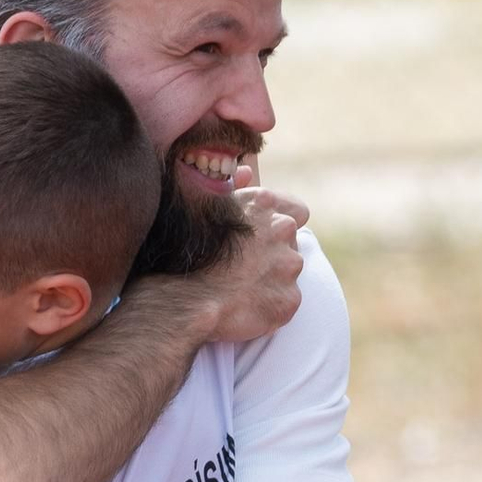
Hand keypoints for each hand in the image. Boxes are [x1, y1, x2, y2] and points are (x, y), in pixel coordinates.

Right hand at [191, 179, 309, 341]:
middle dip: (273, 255)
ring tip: (241, 291)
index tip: (262, 240)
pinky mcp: (288, 299)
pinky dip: (269, 308)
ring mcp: (288, 266)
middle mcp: (282, 230)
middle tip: (244, 270)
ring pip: (288, 274)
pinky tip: (245, 309)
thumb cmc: (187, 252)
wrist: (184, 300)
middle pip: (290, 244)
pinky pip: (285, 303)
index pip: (297, 211)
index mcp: (263, 204)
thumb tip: (246, 173)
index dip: (278, 227)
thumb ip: (231, 187)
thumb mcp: (202, 208)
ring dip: (272, 281)